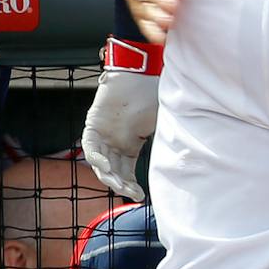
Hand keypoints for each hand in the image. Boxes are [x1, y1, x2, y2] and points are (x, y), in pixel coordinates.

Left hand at [82, 69, 159, 200]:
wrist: (140, 73)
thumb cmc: (152, 95)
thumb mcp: (161, 124)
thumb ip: (165, 142)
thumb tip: (178, 164)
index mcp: (130, 144)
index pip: (127, 171)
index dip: (130, 185)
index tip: (139, 195)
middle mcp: (114, 142)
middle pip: (113, 170)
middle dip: (120, 184)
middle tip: (128, 192)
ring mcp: (102, 135)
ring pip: (100, 163)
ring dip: (108, 175)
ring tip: (117, 184)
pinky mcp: (93, 126)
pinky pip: (90, 147)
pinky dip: (96, 158)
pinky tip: (106, 165)